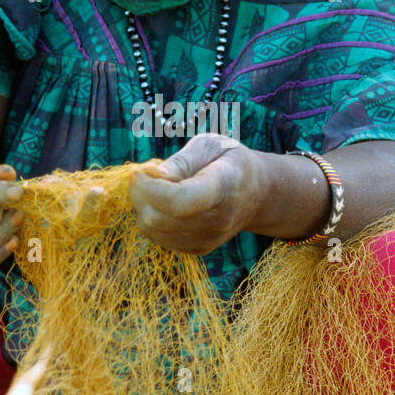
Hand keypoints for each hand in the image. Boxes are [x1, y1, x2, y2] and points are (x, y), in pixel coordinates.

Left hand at [128, 134, 265, 254]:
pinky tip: (163, 201)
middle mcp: (218, 221)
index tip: (137, 171)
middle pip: (159, 219)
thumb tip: (153, 176)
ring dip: (143, 206)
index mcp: (224, 188)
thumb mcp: (210, 145)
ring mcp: (208, 240)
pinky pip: (157, 237)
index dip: (150, 188)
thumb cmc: (229, 161)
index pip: (180, 200)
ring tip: (156, 185)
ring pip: (153, 230)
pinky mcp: (197, 249)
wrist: (257, 193)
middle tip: (144, 174)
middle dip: (140, 194)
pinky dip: (150, 217)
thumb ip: (181, 161)